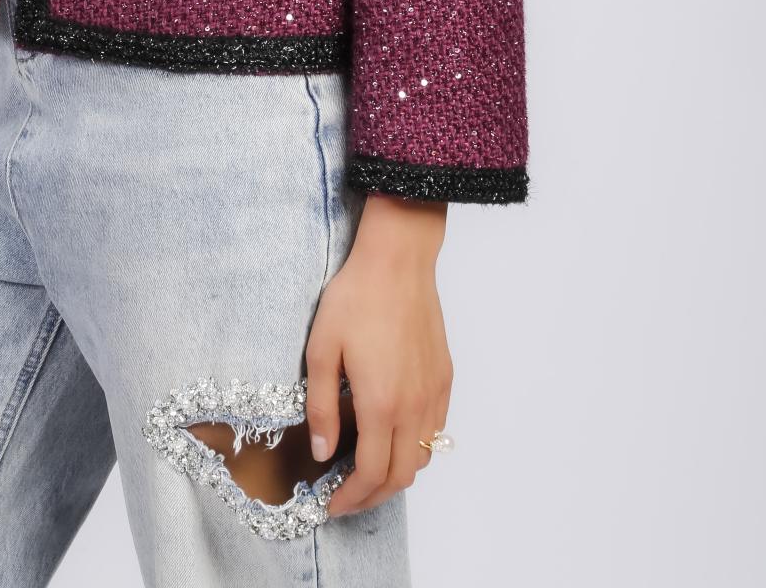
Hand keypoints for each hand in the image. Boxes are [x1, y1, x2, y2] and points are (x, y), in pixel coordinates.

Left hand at [305, 194, 451, 517]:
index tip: (331, 505)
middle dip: (372, 496)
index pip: (370, 474)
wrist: (398, 261)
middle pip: (401, 476)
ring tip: (367, 470)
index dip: (351, 498)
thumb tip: (322, 451)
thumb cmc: (355, 298)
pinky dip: (416, 448)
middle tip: (346, 497)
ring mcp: (434, 393)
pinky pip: (435, 430)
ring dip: (396, 475)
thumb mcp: (321, 349)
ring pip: (423, 457)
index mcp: (380, 404)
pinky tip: (393, 436)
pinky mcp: (444, 378)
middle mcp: (414, 407)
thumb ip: (321, 406)